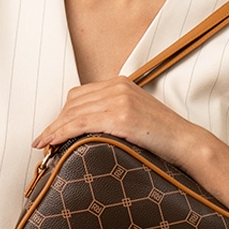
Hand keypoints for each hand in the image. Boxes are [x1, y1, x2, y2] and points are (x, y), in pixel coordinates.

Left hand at [32, 76, 204, 170]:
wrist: (186, 144)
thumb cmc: (163, 138)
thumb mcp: (137, 119)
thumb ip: (114, 115)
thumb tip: (90, 131)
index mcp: (121, 83)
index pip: (81, 95)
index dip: (63, 114)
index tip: (51, 130)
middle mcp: (118, 87)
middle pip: (74, 102)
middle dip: (56, 122)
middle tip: (43, 141)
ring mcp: (120, 100)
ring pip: (74, 113)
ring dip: (55, 129)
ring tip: (44, 145)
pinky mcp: (122, 117)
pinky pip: (82, 123)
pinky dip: (63, 132)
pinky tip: (52, 142)